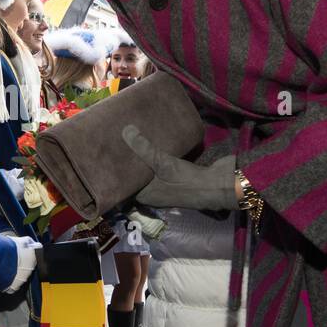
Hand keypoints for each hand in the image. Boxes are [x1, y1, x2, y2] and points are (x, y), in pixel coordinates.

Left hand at [122, 124, 239, 211]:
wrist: (221, 185)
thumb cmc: (187, 180)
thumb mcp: (162, 163)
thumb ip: (144, 148)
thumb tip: (125, 130)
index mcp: (145, 195)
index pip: (124, 186)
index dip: (114, 175)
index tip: (105, 158)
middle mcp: (154, 192)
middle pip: (136, 176)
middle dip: (127, 162)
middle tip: (115, 143)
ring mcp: (167, 184)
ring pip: (149, 170)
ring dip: (142, 158)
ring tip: (129, 138)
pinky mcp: (179, 175)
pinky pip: (162, 165)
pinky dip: (157, 155)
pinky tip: (153, 140)